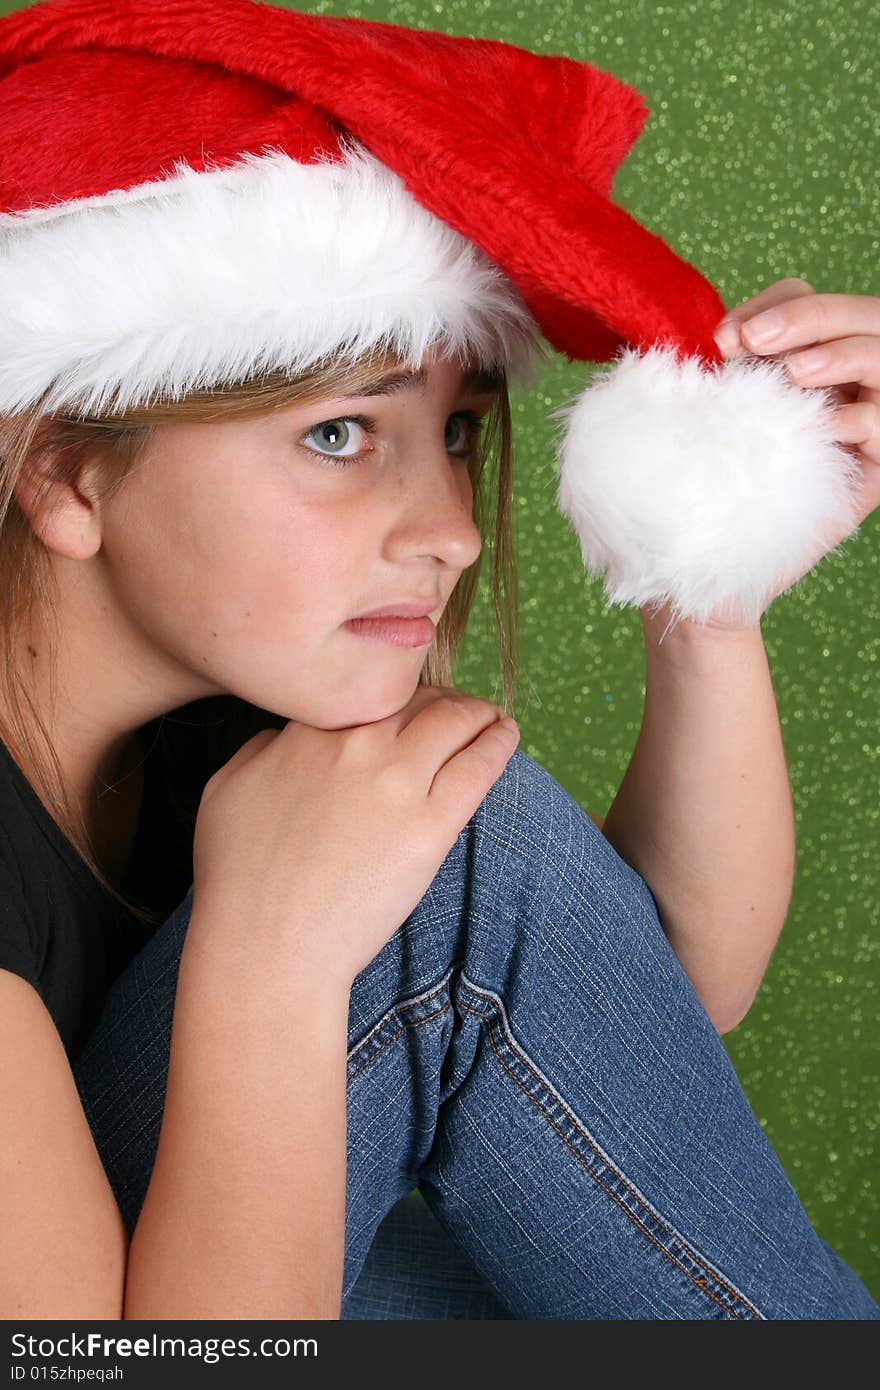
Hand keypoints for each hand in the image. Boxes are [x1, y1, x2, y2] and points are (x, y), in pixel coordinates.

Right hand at [191, 684, 519, 989]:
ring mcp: (397, 782)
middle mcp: (357, 744)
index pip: (367, 690)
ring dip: (478, 713)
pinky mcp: (431, 826)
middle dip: (441, 698)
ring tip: (492, 719)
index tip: (407, 705)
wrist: (266, 944)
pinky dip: (498, 742)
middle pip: (416, 698)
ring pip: (455, 721)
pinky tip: (506, 736)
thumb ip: (262, 748)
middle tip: (456, 710)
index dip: (393, 694)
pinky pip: (479, 767)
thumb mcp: (226, 788)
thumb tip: (288, 738)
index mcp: (308, 730)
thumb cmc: (236, 879)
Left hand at [664, 277, 878, 634]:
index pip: (807, 302)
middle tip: (756, 342)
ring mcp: (860, 425)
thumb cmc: (688, 489)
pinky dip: (860, 417)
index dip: (776, 307)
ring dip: (842, 354)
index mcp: (795, 361)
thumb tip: (705, 329)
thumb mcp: (693, 416)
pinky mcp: (871, 471)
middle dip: (809, 319)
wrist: (695, 569)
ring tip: (796, 375)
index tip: (721, 341)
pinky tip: (823, 429)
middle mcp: (836, 385)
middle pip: (857, 318)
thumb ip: (709, 370)